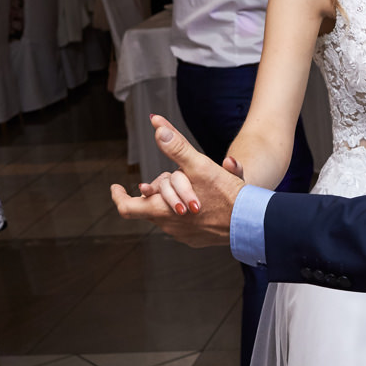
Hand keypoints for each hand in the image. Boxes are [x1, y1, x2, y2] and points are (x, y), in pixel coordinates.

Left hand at [110, 115, 244, 246]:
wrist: (250, 221)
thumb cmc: (224, 194)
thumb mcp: (198, 166)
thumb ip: (175, 146)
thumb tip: (156, 125)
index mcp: (161, 210)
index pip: (128, 208)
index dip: (118, 197)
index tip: (115, 187)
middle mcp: (168, 226)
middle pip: (150, 207)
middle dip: (155, 192)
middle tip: (162, 179)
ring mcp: (183, 235)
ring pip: (168, 216)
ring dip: (172, 202)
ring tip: (188, 188)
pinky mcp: (198, 239)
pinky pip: (185, 225)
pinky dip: (187, 214)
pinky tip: (202, 202)